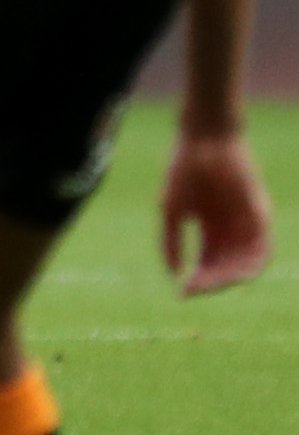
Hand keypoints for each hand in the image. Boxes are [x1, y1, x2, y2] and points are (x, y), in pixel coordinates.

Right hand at [161, 128, 271, 296]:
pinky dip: (253, 262)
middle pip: (227, 267)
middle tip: (197, 288)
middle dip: (212, 282)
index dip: (196, 281)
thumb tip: (173, 274)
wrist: (203, 141)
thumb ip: (171, 241)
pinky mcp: (260, 214)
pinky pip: (263, 246)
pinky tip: (239, 273)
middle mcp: (232, 230)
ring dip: (232, 277)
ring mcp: (247, 223)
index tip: (182, 294)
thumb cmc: (184, 171)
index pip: (208, 264)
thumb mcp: (171, 210)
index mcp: (211, 229)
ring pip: (246, 261)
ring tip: (216, 284)